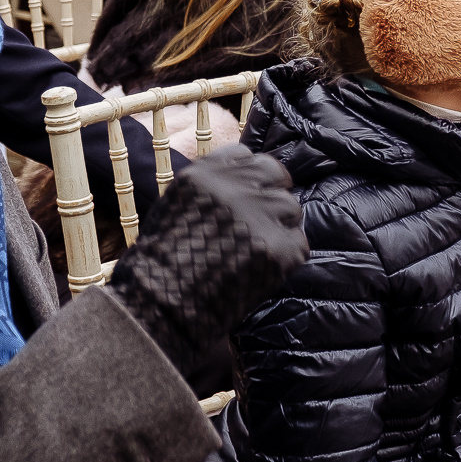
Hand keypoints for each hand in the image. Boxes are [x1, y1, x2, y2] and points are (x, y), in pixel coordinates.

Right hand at [104, 144, 306, 376]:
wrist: (161, 305)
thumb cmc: (162, 261)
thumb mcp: (176, 205)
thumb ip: (211, 187)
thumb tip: (246, 183)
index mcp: (206, 172)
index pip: (247, 156)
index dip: (250, 178)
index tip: (246, 196)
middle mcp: (235, 186)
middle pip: (277, 174)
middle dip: (272, 195)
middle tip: (261, 224)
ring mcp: (259, 215)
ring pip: (292, 208)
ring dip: (280, 228)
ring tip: (255, 253)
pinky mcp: (279, 247)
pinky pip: (298, 244)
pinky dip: (286, 259)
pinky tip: (261, 271)